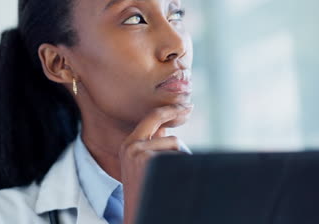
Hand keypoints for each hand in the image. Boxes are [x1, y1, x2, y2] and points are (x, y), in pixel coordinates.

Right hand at [119, 104, 192, 223]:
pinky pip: (177, 154)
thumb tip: (166, 129)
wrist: (140, 214)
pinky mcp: (148, 160)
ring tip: (174, 174)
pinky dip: (182, 164)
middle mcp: (130, 145)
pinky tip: (173, 177)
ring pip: (174, 142)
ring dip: (181, 155)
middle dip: (175, 111)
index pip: (150, 118)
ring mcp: (138, 152)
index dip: (168, 109)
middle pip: (159, 119)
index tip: (183, 105)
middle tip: (189, 106)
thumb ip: (151, 145)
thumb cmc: (145, 190)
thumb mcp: (142, 164)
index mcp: (128, 144)